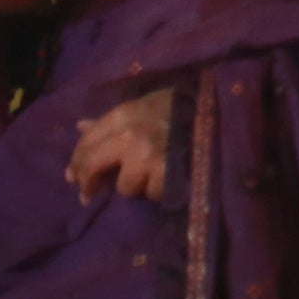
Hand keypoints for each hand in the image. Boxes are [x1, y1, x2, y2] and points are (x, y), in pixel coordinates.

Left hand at [67, 83, 178, 204]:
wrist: (225, 113)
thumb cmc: (188, 105)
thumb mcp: (149, 103)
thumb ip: (114, 118)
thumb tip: (80, 127)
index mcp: (125, 113)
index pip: (87, 142)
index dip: (77, 161)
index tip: (72, 176)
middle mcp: (130, 134)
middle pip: (94, 166)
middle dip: (89, 182)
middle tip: (88, 195)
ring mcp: (148, 156)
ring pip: (127, 186)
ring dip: (138, 185)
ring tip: (155, 177)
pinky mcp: (167, 175)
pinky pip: (154, 194)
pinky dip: (162, 191)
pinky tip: (171, 180)